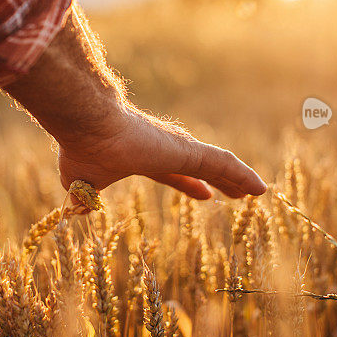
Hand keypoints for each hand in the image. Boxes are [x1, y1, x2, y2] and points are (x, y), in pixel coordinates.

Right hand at [4, 4, 266, 199]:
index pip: (173, 174)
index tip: (205, 195)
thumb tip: (75, 211)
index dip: (189, 185)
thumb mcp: (80, 183)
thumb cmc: (83, 150)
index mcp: (142, 158)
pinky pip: (224, 165)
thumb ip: (83, 197)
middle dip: (219, 180)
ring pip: (218, 165)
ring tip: (258, 191)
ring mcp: (179, 149)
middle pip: (201, 168)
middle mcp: (165, 150)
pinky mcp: (188, 151)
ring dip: (237, 179)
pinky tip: (260, 188)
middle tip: (236, 193)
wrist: (88, 125)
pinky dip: (243, 176)